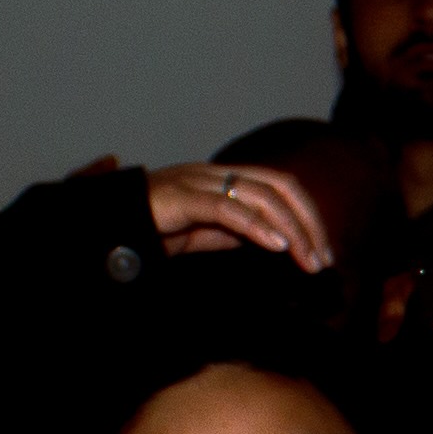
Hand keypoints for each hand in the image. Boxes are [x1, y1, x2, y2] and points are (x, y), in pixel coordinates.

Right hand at [148, 160, 340, 269]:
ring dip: (292, 229)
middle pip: (280, 186)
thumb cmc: (157, 229)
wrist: (110, 227)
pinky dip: (257, 226)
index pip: (282, 185)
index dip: (308, 215)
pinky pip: (228, 208)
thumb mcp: (209, 231)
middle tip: (322, 260)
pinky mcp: (182, 198)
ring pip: (261, 195)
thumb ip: (241, 230)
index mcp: (227, 178)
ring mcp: (199, 182)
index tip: (322, 251)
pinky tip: (276, 246)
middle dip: (309, 222)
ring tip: (306, 260)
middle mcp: (217, 173)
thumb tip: (278, 240)